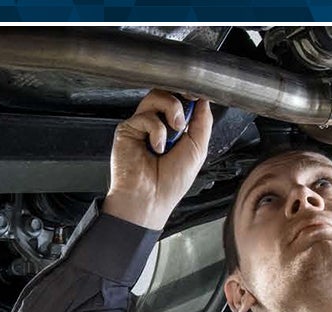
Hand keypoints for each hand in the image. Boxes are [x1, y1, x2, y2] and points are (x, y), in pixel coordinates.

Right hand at [101, 91, 213, 229]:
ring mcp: (141, 126)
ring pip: (155, 97)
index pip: (181, 100)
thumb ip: (202, 122)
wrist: (151, 199)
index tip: (199, 96)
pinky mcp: (127, 129)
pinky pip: (145, 116)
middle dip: (181, 101)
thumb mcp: (198, 149)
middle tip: (185, 119)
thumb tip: (204, 100)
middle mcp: (157, 124)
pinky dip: (156, 131)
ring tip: (174, 130)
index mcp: (174, 129)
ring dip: (171, 110)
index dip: (190, 95)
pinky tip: (156, 148)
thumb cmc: (171, 183)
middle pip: (167, 92)